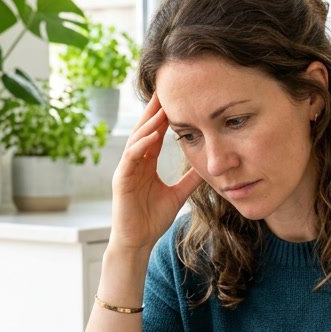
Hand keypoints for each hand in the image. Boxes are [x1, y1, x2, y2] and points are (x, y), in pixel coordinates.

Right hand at [109, 93, 203, 253]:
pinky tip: (151, 136)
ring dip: (149, 124)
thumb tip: (209, 167)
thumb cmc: (152, 219)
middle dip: (154, 111)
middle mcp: (135, 162)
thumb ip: (190, 179)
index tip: (177, 98)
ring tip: (161, 108)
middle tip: (165, 90)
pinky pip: (130, 158)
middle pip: (144, 130)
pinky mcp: (121, 180)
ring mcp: (126, 170)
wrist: (138, 241)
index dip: (164, 116)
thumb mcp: (178, 194)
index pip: (155, 134)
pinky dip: (140, 146)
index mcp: (146, 163)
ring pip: (137, 140)